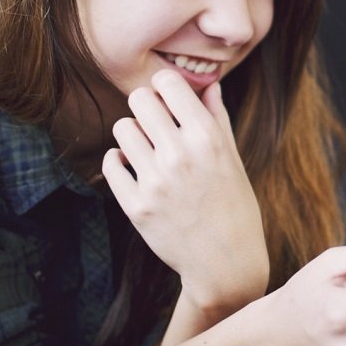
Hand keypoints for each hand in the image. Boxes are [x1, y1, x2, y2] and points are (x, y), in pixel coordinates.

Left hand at [103, 70, 267, 317]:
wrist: (226, 263)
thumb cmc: (235, 206)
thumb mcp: (233, 159)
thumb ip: (217, 117)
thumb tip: (208, 83)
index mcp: (208, 138)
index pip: (167, 82)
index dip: (165, 86)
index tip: (169, 99)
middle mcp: (180, 155)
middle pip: (139, 99)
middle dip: (146, 106)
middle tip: (155, 123)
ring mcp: (155, 181)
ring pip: (122, 128)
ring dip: (133, 134)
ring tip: (147, 149)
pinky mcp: (136, 205)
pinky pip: (111, 162)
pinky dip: (119, 161)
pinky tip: (134, 167)